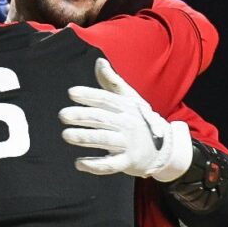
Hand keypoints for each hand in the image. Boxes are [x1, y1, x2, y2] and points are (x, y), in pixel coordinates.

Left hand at [59, 58, 192, 181]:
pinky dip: (94, 165)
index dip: (89, 95)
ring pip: (104, 139)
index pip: (106, 99)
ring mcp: (128, 144)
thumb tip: (99, 61)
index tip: (71, 93)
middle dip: (82, 116)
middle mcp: (128, 124)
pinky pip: (110, 165)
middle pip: (102, 118)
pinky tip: (79, 163)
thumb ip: (112, 82)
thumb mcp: (130, 99)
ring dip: (85, 137)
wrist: (165, 148)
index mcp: (126, 107)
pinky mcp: (128, 162)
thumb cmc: (140, 120)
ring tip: (66, 134)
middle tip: (62, 115)